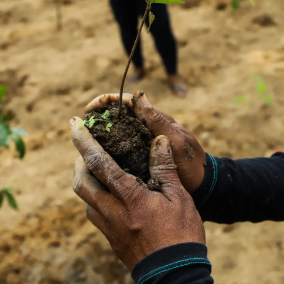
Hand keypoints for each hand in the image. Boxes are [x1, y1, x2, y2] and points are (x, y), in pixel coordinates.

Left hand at [70, 119, 205, 270]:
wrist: (173, 277)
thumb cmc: (181, 235)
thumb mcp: (178, 197)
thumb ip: (164, 168)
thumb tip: (158, 141)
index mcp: (128, 197)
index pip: (98, 163)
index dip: (84, 142)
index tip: (74, 125)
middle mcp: (111, 211)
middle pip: (81, 181)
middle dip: (78, 161)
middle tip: (87, 148)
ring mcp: (108, 228)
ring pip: (85, 199)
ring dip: (85, 180)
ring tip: (97, 168)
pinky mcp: (111, 239)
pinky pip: (94, 213)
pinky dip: (95, 197)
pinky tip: (109, 194)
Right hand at [85, 91, 205, 193]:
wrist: (203, 188)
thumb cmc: (192, 164)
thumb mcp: (176, 141)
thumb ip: (158, 121)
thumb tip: (138, 95)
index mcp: (154, 121)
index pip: (125, 103)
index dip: (105, 102)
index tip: (88, 109)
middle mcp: (145, 131)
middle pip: (116, 119)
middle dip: (97, 121)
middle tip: (80, 129)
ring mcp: (142, 147)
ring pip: (115, 137)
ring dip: (99, 139)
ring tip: (83, 147)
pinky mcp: (141, 162)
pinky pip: (119, 155)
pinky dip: (107, 157)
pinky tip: (95, 166)